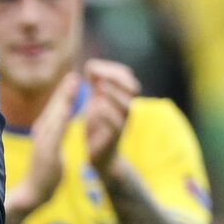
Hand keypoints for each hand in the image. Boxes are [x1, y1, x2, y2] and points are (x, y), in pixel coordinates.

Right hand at [9, 72, 78, 213]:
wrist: (32, 194)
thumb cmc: (43, 176)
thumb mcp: (52, 152)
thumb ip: (56, 136)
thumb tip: (61, 124)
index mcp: (45, 133)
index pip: (56, 111)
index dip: (64, 94)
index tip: (72, 79)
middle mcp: (42, 133)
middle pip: (55, 108)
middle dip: (64, 90)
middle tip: (73, 73)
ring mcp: (43, 141)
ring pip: (55, 115)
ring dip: (64, 98)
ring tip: (73, 82)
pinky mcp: (45, 150)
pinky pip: (56, 130)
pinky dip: (62, 116)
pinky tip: (68, 106)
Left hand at [83, 59, 139, 174]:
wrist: (101, 158)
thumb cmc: (98, 127)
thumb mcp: (95, 101)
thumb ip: (96, 85)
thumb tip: (91, 66)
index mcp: (122, 98)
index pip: (125, 76)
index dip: (110, 68)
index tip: (90, 66)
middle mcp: (126, 109)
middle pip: (132, 87)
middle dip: (115, 77)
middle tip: (95, 75)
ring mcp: (123, 124)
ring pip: (127, 105)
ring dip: (113, 94)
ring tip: (99, 88)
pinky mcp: (115, 138)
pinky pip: (117, 124)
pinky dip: (107, 113)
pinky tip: (95, 107)